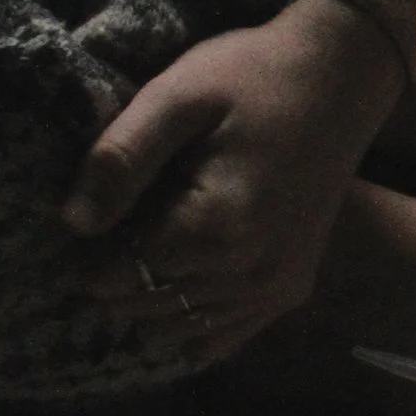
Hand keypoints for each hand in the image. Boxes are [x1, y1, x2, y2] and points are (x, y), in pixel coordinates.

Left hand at [60, 0, 412, 367]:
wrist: (341, 78)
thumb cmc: (254, 77)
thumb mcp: (178, 97)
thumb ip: (123, 158)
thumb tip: (74, 224)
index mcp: (219, 225)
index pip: (122, 274)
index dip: (91, 251)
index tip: (97, 214)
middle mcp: (253, 271)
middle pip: (147, 306)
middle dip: (118, 275)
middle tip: (125, 221)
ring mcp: (277, 286)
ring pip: (178, 328)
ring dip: (150, 297)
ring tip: (153, 242)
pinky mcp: (292, 288)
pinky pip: (221, 338)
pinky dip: (189, 322)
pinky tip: (181, 282)